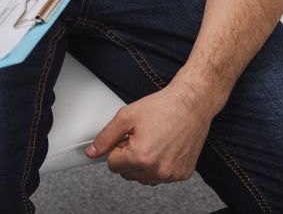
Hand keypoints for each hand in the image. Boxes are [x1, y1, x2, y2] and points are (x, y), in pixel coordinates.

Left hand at [84, 84, 213, 184]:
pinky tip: (163, 147)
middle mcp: (157, 170)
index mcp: (141, 157)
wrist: (191, 105)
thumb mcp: (126, 117)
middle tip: (138, 137)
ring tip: (151, 142)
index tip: (125, 137)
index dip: (116, 148)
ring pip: (143, 177)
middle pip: (127, 173)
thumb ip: (105, 137)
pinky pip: (161, 176)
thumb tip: (92, 152)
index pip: (112, 165)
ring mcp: (172, 174)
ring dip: (142, 164)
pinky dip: (158, 165)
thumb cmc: (162, 108)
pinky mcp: (183, 174)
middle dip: (128, 157)